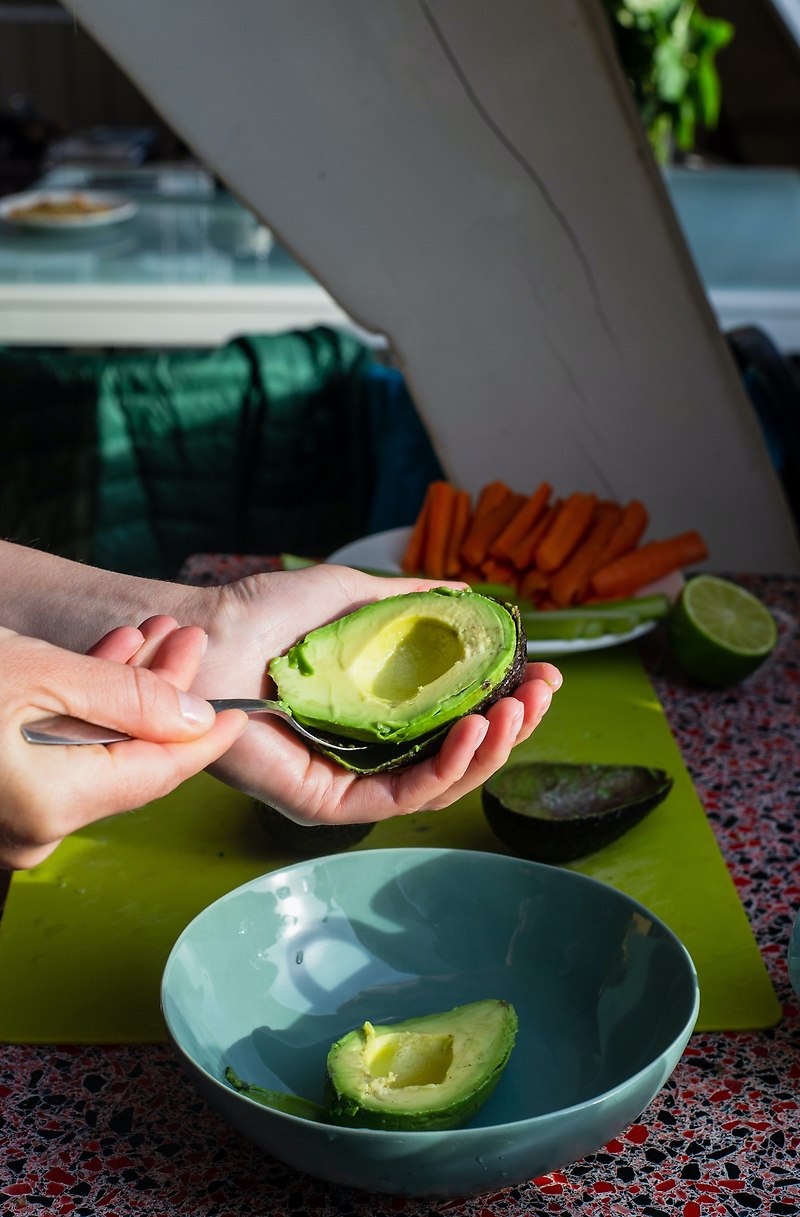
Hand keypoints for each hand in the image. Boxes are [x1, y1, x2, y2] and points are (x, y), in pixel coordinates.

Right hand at [0, 617, 246, 868]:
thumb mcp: (42, 673)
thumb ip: (127, 698)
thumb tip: (194, 719)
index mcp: (54, 805)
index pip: (159, 774)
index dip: (205, 740)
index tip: (240, 713)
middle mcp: (37, 830)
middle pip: (130, 760)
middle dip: (162, 695)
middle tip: (187, 641)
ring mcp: (15, 821)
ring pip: (96, 755)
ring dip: (124, 695)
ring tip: (149, 638)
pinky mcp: (2, 800)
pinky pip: (60, 759)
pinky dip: (82, 713)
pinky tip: (103, 663)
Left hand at [178, 565, 561, 824]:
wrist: (207, 634)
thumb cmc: (265, 614)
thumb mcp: (353, 596)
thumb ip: (411, 603)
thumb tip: (469, 595)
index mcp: (378, 714)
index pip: (456, 719)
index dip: (505, 701)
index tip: (544, 673)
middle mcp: (368, 753)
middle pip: (458, 756)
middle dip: (511, 727)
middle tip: (543, 692)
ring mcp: (349, 782)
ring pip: (440, 783)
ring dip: (490, 748)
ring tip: (518, 710)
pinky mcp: (327, 804)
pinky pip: (400, 796)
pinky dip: (446, 768)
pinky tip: (475, 730)